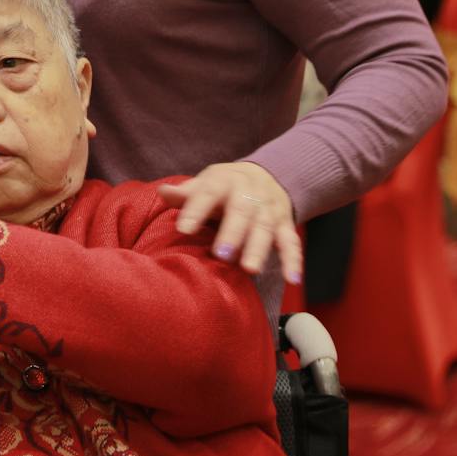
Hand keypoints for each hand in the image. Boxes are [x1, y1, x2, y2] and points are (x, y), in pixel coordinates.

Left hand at [157, 162, 301, 284]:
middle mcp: (250, 192)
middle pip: (242, 211)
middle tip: (221, 254)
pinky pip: (291, 242)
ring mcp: (270, 208)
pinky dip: (293, 260)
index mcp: (224, 180)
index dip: (196, 210)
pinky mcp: (286, 223)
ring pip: (266, 227)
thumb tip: (163, 192)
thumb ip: (186, 193)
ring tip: (250, 269)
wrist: (264, 176)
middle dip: (233, 232)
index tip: (183, 229)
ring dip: (258, 248)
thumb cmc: (224, 187)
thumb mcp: (205, 184)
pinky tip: (291, 279)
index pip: (208, 192)